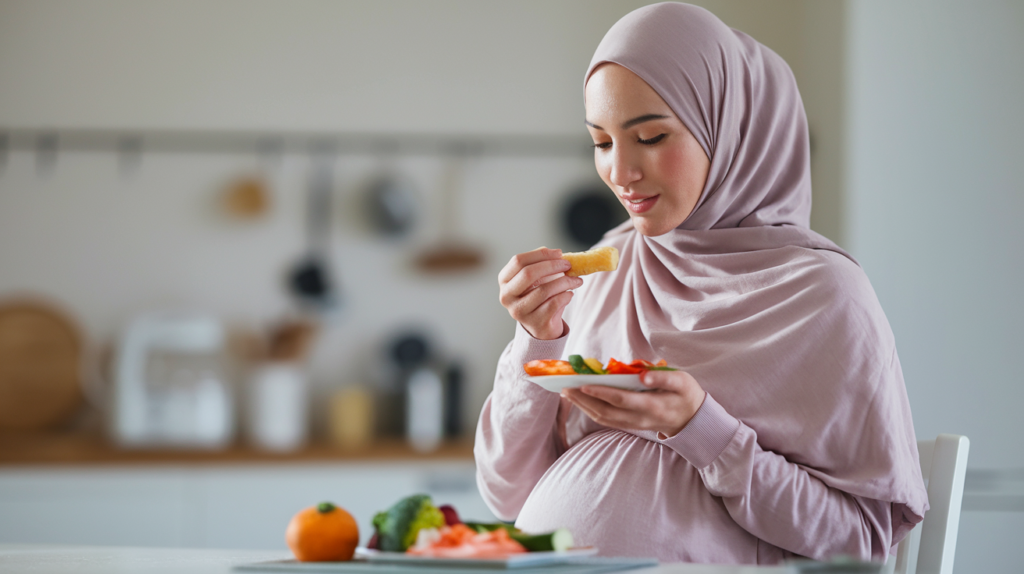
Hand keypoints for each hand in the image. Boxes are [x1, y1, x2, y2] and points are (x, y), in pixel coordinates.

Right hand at [498, 247, 582, 339]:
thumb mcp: (537, 278)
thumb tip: (556, 253)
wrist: (542, 326)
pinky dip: (566, 296)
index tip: (559, 253)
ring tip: (575, 280)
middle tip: (568, 265)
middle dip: (552, 266)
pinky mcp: (534, 323)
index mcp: (504, 280)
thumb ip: (542, 264)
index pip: (518, 261)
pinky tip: (570, 294)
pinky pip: (553, 303)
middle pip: (528, 274)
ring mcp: (519, 311)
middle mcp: (507, 296)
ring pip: (543, 290)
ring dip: (564, 282)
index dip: (540, 254)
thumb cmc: (539, 297)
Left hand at [560, 369, 705, 437]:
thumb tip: (642, 375)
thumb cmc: (686, 394)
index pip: (621, 400)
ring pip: (603, 418)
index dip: (601, 393)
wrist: (692, 420)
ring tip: (566, 393)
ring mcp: (633, 424)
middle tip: (564, 387)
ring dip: (583, 407)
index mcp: (651, 406)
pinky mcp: (630, 424)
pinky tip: (580, 401)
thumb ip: (663, 377)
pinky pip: (606, 420)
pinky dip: (590, 410)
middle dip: (583, 400)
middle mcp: (639, 418)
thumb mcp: (682, 381)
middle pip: (606, 412)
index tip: (583, 385)